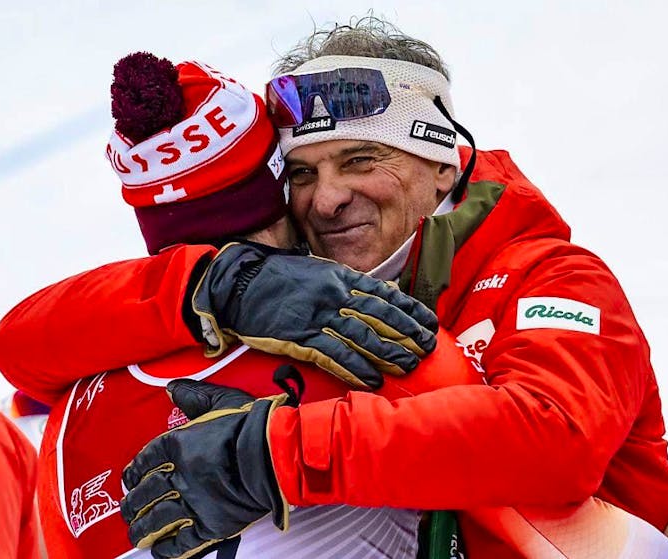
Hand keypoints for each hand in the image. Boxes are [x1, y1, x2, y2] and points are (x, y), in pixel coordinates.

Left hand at [120, 379, 288, 558]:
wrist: (273, 454)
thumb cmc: (251, 425)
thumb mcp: (221, 400)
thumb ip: (194, 395)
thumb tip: (172, 388)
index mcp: (179, 443)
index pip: (147, 459)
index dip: (135, 470)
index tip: (129, 478)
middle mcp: (180, 474)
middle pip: (146, 492)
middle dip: (133, 503)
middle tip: (128, 510)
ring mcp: (194, 501)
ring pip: (158, 519)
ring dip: (143, 529)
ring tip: (137, 534)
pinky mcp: (211, 523)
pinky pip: (184, 541)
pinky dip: (170, 548)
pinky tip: (161, 550)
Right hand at [191, 242, 437, 388]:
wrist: (238, 283)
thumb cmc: (279, 278)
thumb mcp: (317, 272)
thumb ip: (347, 284)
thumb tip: (380, 293)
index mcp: (340, 278)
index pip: (384, 294)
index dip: (409, 310)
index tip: (429, 322)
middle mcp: (334, 295)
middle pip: (379, 317)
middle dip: (406, 334)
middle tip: (427, 348)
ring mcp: (317, 316)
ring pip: (361, 337)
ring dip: (387, 354)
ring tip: (407, 367)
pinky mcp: (299, 337)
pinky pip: (333, 356)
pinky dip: (354, 369)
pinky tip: (371, 379)